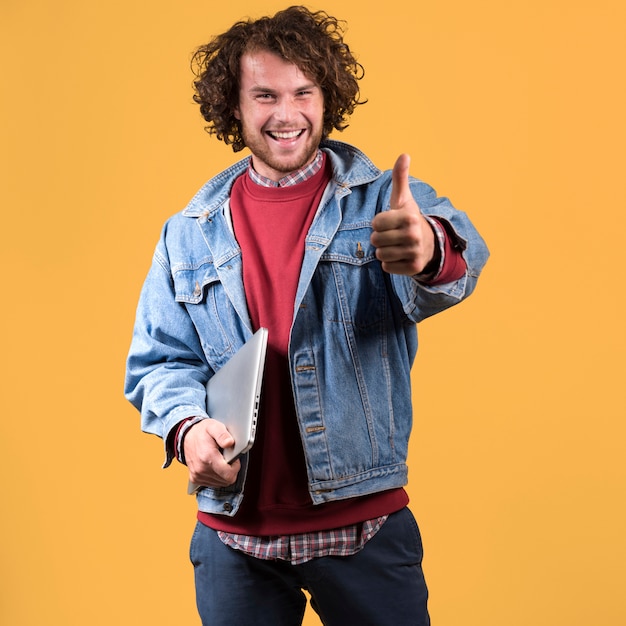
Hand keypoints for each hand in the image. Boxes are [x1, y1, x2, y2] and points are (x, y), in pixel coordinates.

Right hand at [183, 418, 240, 487]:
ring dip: (224, 473)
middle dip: (231, 470)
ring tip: (220, 460)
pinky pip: (213, 484)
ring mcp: (197, 475)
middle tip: (227, 458)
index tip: (233, 458)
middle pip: (227, 480)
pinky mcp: (195, 479)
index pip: (229, 474)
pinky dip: (217, 477)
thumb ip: (223, 434)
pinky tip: (214, 466)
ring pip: (221, 483)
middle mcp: (201, 468)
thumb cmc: (202, 431)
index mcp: (207, 456)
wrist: (187, 436)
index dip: (235, 466)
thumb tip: (230, 442)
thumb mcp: (214, 426)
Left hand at [370, 154, 435, 274]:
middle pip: (375, 240)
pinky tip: (400, 256)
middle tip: (392, 235)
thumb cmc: (409, 219)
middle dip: (380, 238)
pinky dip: (390, 264)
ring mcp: (414, 252)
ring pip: (380, 255)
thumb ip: (400, 178)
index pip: (375, 223)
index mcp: (409, 217)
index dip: (379, 223)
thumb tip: (404, 154)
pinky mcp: (413, 267)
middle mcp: (413, 235)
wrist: (429, 244)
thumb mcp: (403, 199)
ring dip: (384, 251)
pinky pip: (387, 267)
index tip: (390, 222)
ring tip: (396, 246)